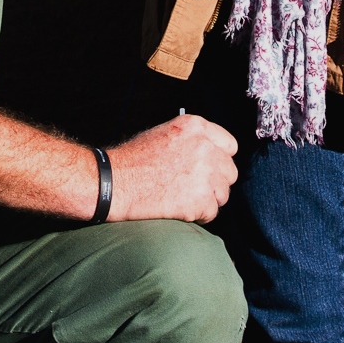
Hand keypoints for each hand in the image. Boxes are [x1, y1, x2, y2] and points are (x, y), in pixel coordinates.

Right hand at [108, 114, 237, 222]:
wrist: (114, 182)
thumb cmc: (133, 160)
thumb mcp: (164, 134)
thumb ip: (192, 140)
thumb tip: (212, 154)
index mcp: (195, 127)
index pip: (229, 145)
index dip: (219, 160)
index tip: (210, 169)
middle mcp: (205, 147)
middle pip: (229, 171)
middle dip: (215, 183)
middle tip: (193, 188)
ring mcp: (205, 173)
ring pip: (223, 194)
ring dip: (207, 200)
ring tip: (183, 199)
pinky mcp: (201, 199)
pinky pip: (212, 213)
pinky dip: (198, 216)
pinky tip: (179, 209)